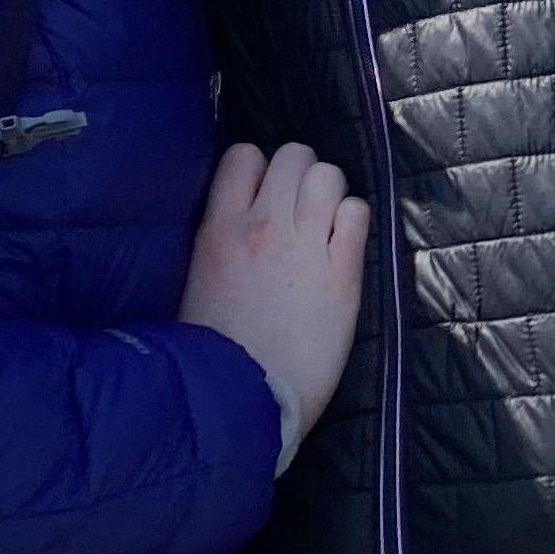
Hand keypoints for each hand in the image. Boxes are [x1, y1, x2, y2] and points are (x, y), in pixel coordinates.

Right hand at [178, 142, 371, 457]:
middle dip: (300, 174)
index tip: (263, 194)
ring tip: (324, 225)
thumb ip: (218, 242)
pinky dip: (353, 222)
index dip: (259, 169)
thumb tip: (237, 219)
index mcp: (219, 229)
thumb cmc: (213, 353)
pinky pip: (358, 212)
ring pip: (328, 175)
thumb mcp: (196, 283)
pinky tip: (342, 247)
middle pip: (293, 154)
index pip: (244, 155)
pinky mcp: (343, 272)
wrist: (247, 399)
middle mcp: (263, 226)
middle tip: (300, 209)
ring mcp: (306, 246)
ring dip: (330, 194)